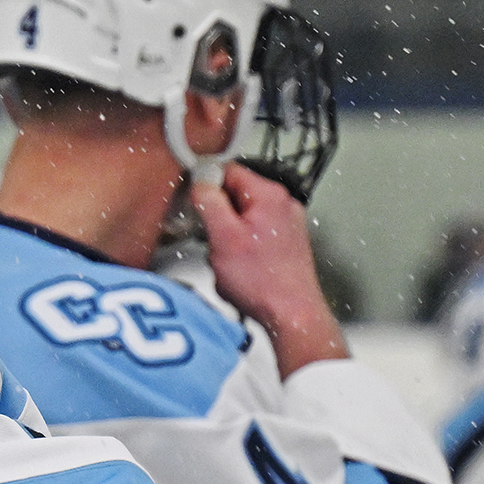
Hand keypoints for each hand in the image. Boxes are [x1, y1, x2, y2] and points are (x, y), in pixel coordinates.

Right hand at [189, 163, 349, 377]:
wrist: (291, 313)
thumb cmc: (261, 281)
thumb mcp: (223, 237)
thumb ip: (209, 202)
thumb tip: (200, 180)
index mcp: (269, 195)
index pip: (228, 170)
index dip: (205, 185)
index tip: (193, 205)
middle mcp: (282, 204)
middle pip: (235, 193)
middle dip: (216, 214)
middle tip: (210, 238)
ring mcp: (286, 223)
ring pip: (242, 214)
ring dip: (226, 232)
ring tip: (226, 258)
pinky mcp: (285, 241)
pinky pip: (253, 231)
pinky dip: (240, 244)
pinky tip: (238, 265)